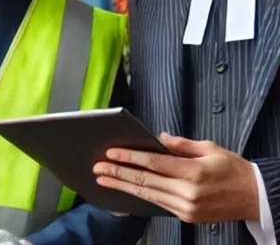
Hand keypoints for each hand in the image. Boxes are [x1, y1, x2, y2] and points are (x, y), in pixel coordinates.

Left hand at [92, 133, 258, 222]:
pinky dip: (139, 195)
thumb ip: (181, 144)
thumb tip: (159, 137)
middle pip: (145, 181)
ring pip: (147, 195)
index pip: (154, 163)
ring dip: (122, 186)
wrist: (255, 198)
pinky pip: (157, 203)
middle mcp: (188, 192)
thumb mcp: (210, 148)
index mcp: (194, 172)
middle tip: (97, 167)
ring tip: (103, 179)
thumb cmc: (234, 170)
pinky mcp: (186, 216)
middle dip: (118, 173)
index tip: (110, 153)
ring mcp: (186, 207)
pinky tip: (125, 189)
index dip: (129, 157)